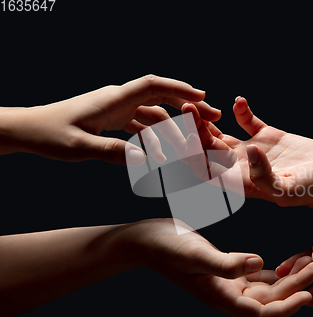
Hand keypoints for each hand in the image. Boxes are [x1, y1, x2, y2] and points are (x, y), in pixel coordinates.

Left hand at [4, 75, 219, 163]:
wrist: (28, 130)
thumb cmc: (50, 134)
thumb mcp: (80, 147)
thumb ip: (113, 152)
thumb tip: (146, 161)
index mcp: (113, 99)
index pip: (153, 86)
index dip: (180, 89)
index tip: (204, 98)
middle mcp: (118, 99)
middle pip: (160, 98)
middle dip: (187, 107)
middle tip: (212, 119)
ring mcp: (115, 108)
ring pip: (152, 114)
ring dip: (173, 125)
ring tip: (192, 140)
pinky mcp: (111, 118)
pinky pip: (140, 124)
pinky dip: (155, 135)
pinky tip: (164, 151)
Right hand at [127, 218, 312, 316]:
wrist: (147, 240)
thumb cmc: (167, 247)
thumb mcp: (195, 254)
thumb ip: (226, 263)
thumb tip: (260, 264)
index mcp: (220, 297)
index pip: (261, 314)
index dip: (286, 308)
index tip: (310, 294)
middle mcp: (227, 295)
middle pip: (270, 301)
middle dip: (297, 287)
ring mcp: (227, 284)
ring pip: (267, 289)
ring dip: (290, 279)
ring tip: (311, 261)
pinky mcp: (227, 272)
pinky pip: (258, 277)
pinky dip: (276, 271)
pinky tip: (288, 260)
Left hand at [180, 97, 312, 210]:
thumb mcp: (289, 190)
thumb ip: (264, 177)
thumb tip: (250, 152)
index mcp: (239, 182)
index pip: (205, 169)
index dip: (191, 152)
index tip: (188, 133)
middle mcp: (241, 166)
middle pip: (207, 148)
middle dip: (193, 130)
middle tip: (186, 108)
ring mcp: (252, 150)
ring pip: (221, 134)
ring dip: (208, 119)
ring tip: (198, 101)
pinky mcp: (268, 136)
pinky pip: (248, 121)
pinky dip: (241, 111)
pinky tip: (240, 101)